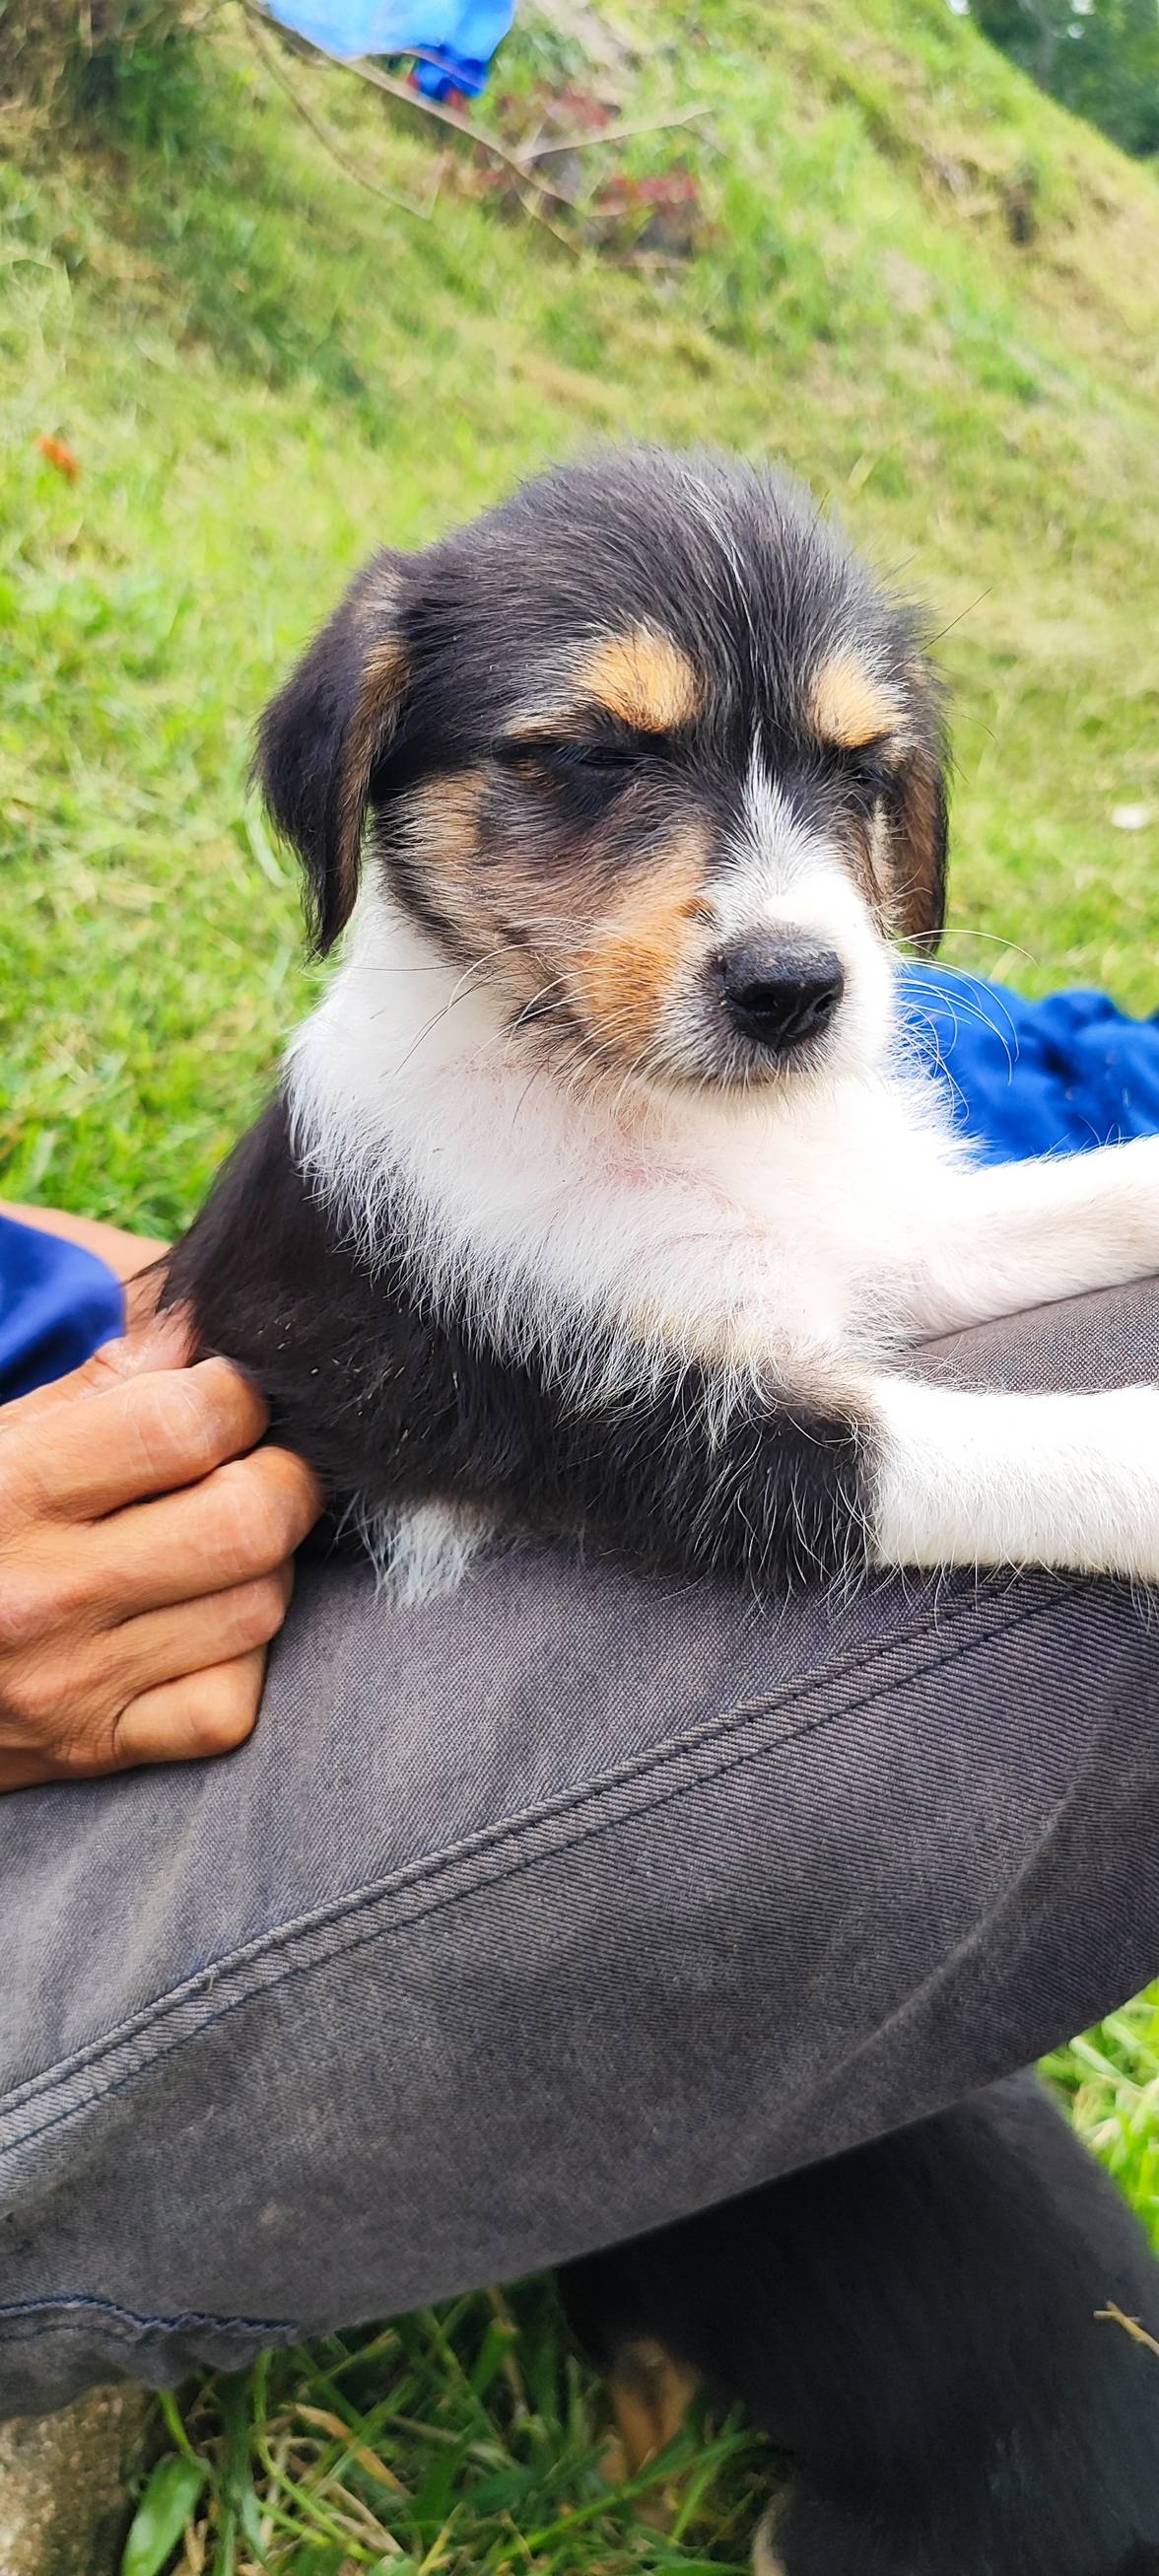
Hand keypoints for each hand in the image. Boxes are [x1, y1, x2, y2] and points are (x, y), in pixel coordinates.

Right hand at [0, 1314, 321, 1789]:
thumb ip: (101, 1385)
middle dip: (280, 1476)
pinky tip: (202, 1625)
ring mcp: (71, 1683)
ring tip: (223, 1539)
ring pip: (257, 1609)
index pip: (185, 1424)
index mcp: (10, 1491)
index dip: (234, 1394)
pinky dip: (238, 1661)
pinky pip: (225, 1709)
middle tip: (256, 1464)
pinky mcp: (90, 1750)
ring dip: (267, 1563)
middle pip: (248, 1521)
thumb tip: (207, 1335)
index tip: (225, 1395)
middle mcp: (42, 1592)